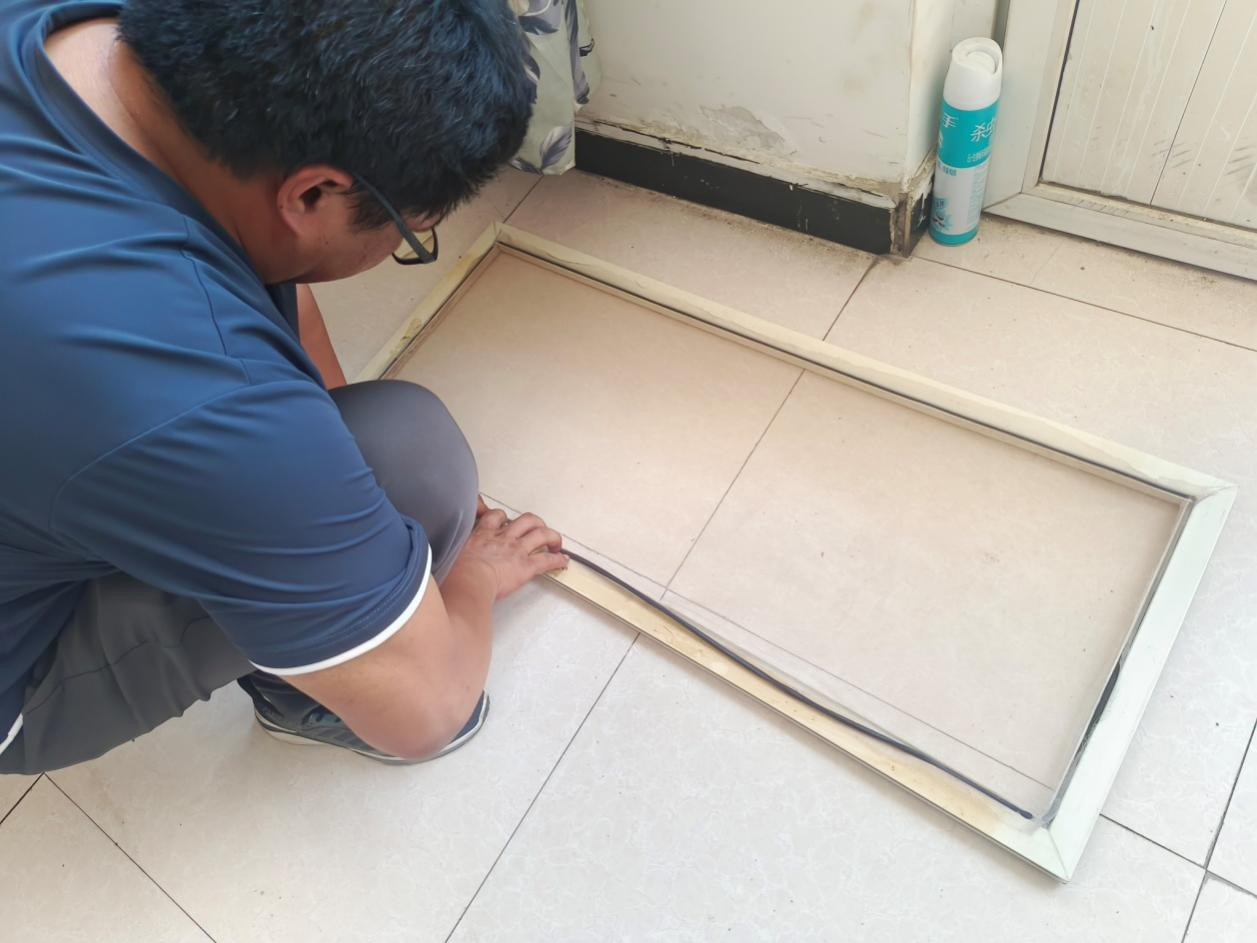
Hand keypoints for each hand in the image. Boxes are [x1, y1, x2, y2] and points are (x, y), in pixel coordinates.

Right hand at [453, 505, 567, 599]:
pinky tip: (562, 561)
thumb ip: (452, 551)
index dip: (503, 517)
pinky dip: (557, 560)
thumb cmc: (454, 573)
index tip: (506, 521)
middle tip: (538, 529)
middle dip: (536, 523)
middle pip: (526, 520)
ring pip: (541, 534)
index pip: (496, 516)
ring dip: (552, 537)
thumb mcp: (449, 555)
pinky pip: (546, 560)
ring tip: (556, 542)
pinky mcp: (525, 566)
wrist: (466, 582)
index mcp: (483, 534)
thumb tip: (442, 559)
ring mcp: (516, 550)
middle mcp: (503, 538)